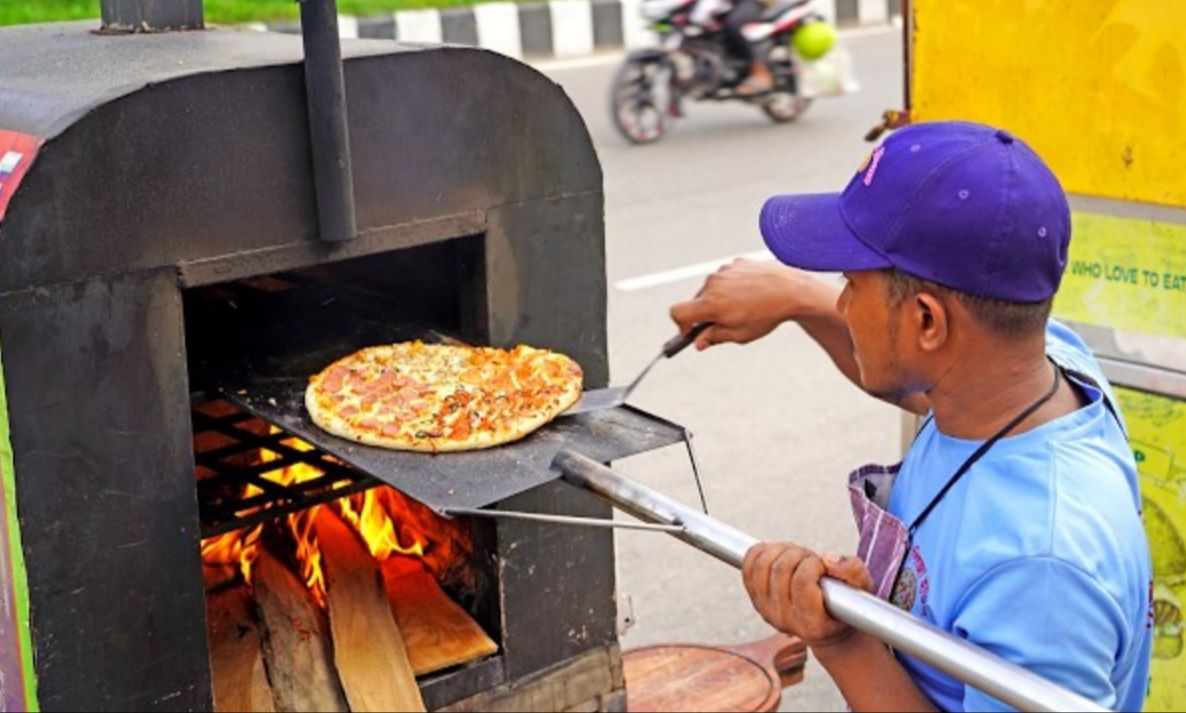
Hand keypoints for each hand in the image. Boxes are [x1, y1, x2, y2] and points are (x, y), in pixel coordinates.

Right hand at [669, 260, 824, 349]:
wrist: (792, 291)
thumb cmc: (767, 316)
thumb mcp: (740, 334)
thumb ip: (714, 337)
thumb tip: (699, 343)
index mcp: (711, 304)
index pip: (677, 312)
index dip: (681, 325)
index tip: (691, 331)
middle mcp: (713, 284)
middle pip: (696, 301)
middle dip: (706, 312)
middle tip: (726, 321)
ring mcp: (724, 271)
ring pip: (711, 288)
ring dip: (719, 298)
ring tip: (742, 306)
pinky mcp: (735, 263)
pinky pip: (725, 276)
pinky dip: (731, 286)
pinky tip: (749, 293)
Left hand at [742, 543, 873, 650]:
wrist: (829, 627)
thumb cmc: (848, 605)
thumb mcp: (863, 589)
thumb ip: (853, 572)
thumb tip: (828, 558)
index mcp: (812, 623)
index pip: (801, 583)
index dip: (812, 565)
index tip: (823, 564)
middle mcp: (784, 620)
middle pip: (780, 570)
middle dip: (798, 554)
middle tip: (811, 558)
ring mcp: (766, 610)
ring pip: (762, 565)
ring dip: (781, 550)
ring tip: (797, 554)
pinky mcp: (755, 598)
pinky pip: (748, 566)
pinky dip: (762, 551)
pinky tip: (779, 552)